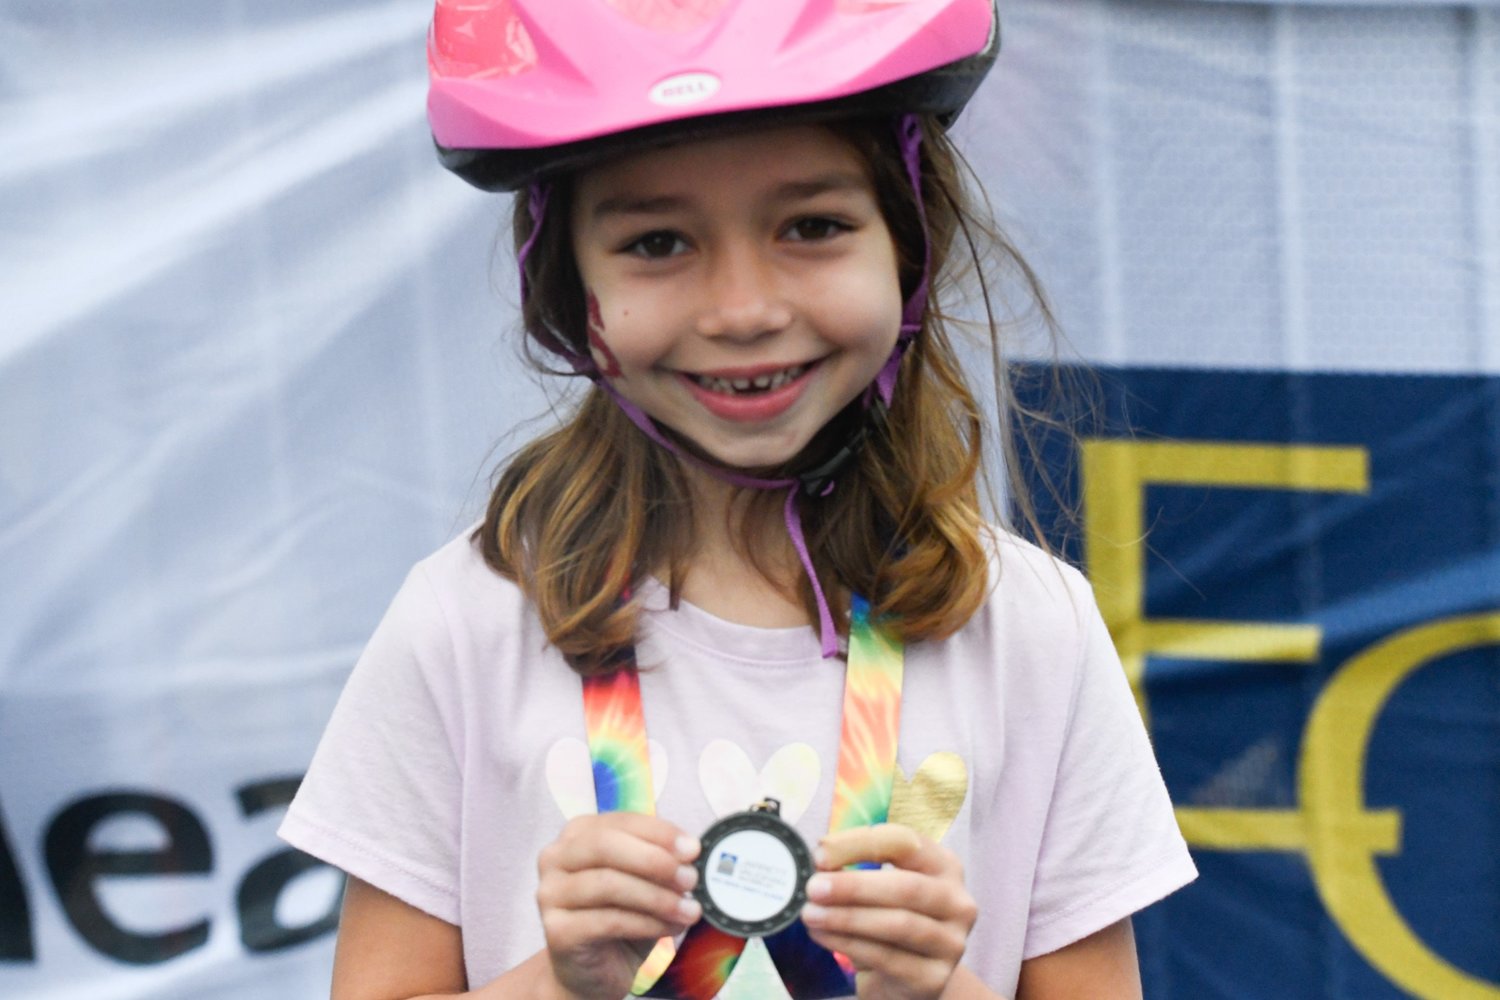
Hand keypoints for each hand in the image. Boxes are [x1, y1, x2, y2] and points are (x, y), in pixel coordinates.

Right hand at [535, 813, 701, 999]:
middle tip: (690, 878)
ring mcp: (550, 894)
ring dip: (657, 897)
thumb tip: (689, 851)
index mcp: (577, 834)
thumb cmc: (619, 919)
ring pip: (608, 884)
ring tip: (688, 910)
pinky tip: (669, 928)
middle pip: (606, 846)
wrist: (592, 971)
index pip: (621, 821)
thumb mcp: (643, 882)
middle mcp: (556, 858)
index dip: (660, 832)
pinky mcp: (556, 930)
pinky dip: (647, 923)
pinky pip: (608, 921)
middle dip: (655, 861)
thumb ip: (660, 861)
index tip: (693, 849)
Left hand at [799, 824, 977, 999]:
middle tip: (814, 887)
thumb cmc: (890, 919)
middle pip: (907, 887)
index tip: (821, 853)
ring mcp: (951, 943)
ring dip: (847, 918)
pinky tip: (822, 936)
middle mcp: (957, 902)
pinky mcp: (934, 978)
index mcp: (944, 866)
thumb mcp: (880, 886)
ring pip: (898, 925)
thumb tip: (821, 859)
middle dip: (855, 886)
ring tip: (811, 913)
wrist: (910, 977)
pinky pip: (887, 958)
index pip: (905, 843)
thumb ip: (855, 867)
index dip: (860, 844)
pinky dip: (848, 945)